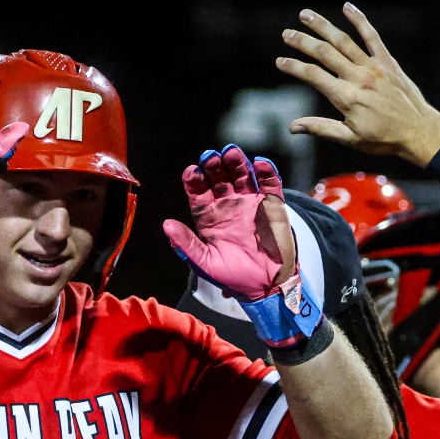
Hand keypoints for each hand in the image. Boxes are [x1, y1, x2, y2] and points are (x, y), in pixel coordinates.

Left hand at [162, 145, 293, 300]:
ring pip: (243, 177)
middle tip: (210, 156)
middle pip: (219, 179)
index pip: (198, 192)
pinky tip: (260, 163)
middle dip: (214, 166)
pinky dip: (267, 173)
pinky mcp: (273, 206)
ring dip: (237, 163)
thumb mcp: (206, 263)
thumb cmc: (234, 276)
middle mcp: (228, 205)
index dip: (194, 181)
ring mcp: (251, 203)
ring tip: (231, 152)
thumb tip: (166, 225)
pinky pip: (270, 185)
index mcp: (209, 217)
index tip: (192, 172)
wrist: (268, 286)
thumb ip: (187, 244)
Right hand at [276, 3, 439, 166]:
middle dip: (302, 42)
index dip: (293, 66)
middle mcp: (358, 78)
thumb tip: (293, 127)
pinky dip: (359, 20)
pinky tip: (347, 7)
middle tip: (286, 34)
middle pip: (325, 53)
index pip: (313, 75)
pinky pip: (372, 36)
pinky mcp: (387, 62)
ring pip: (343, 40)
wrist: (419, 131)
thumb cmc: (384, 139)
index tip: (279, 61)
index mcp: (346, 98)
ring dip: (323, 26)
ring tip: (306, 15)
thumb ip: (321, 128)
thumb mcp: (350, 139)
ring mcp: (373, 67)